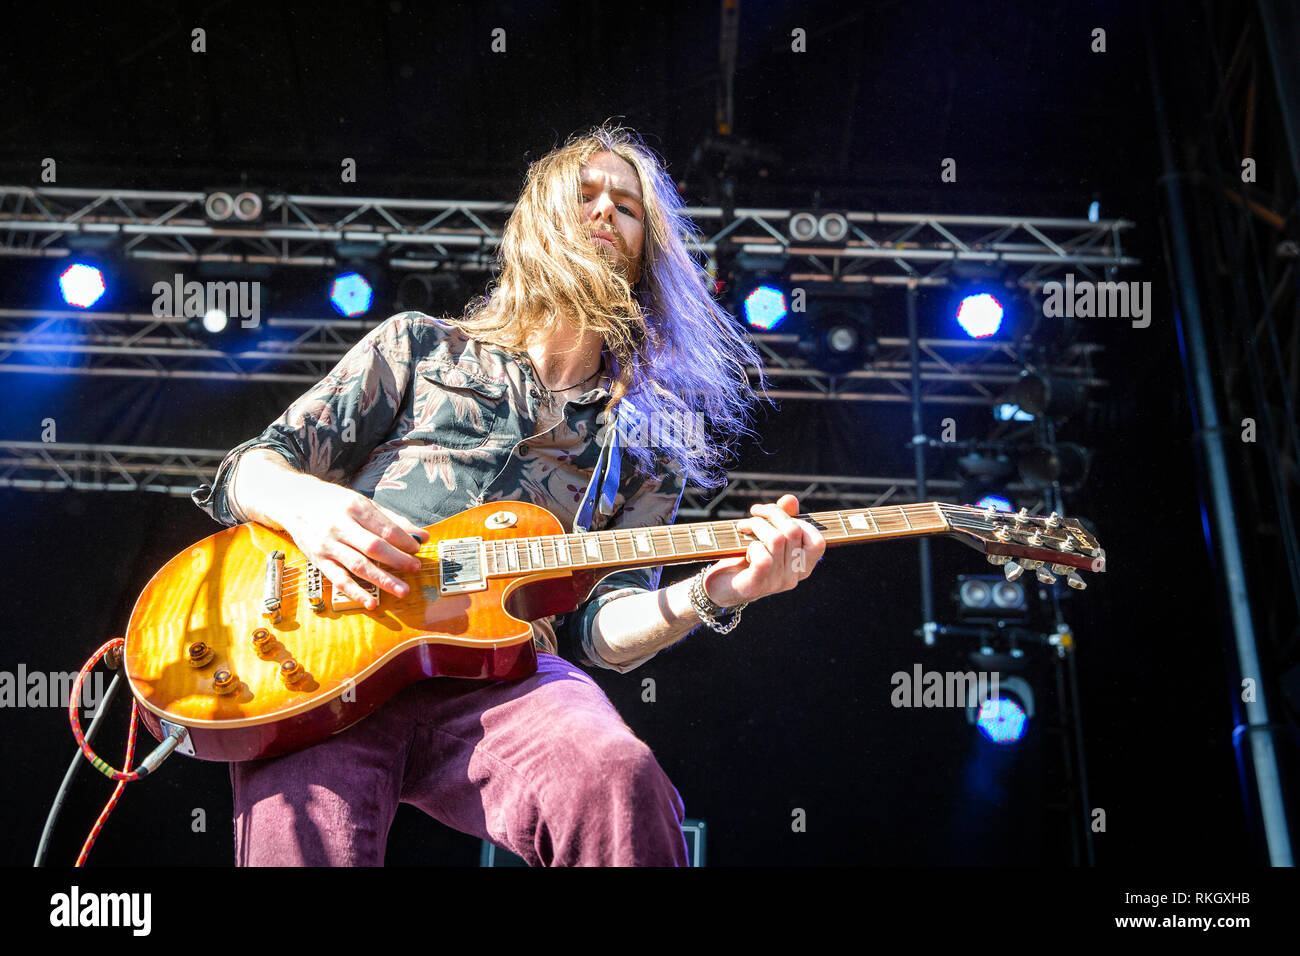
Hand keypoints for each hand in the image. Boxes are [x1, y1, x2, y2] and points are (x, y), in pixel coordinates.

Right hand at [276, 479, 429, 610]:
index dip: (404, 541)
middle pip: (374, 547)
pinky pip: (338, 579)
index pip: (385, 528)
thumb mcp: (362, 503)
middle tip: (416, 568)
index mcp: (355, 508)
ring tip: (403, 590)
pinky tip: (371, 602)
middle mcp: (340, 526)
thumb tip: (423, 536)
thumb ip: (393, 520)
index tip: (418, 549)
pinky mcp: (318, 560)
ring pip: (358, 565)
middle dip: (398, 560)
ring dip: (383, 580)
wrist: (295, 500)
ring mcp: (328, 545)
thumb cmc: (335, 502)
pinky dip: (355, 592)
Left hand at [702, 494, 824, 606]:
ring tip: (743, 526)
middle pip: (794, 531)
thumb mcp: (765, 537)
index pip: (817, 542)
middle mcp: (793, 577)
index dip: (801, 521)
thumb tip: (790, 499)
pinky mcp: (756, 585)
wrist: (719, 588)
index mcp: (801, 567)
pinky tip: (743, 548)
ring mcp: (776, 583)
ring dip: (756, 525)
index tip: (777, 513)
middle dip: (772, 513)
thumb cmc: (744, 559)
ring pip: (776, 539)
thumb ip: (782, 519)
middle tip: (754, 513)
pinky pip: (762, 556)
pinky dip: (751, 545)